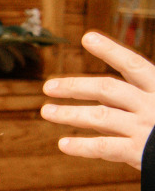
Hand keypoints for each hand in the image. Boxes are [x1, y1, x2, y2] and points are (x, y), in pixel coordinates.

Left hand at [41, 31, 154, 168]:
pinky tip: (63, 144)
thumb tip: (94, 97)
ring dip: (70, 114)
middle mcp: (151, 105)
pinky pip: (104, 147)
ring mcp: (144, 129)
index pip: (133, 64)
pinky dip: (82, 146)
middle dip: (76, 86)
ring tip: (46, 112)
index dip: (111, 50)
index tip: (87, 38)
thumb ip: (131, 100)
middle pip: (108, 89)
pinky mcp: (139, 152)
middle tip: (48, 87)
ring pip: (100, 117)